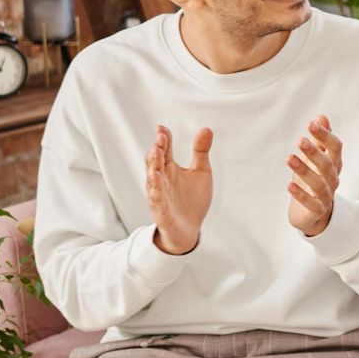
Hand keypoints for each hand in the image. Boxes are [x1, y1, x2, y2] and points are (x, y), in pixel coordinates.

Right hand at [146, 125, 212, 255]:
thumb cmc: (192, 199)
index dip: (163, 139)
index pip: (164, 151)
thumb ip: (201, 151)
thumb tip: (206, 128)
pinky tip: (156, 176)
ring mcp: (159, 195)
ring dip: (153, 165)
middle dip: (157, 149)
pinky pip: (156, 198)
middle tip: (160, 136)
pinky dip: (156, 188)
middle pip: (156, 162)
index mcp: (170, 169)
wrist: (189, 229)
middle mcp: (161, 180)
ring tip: (156, 151)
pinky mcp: (161, 210)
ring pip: (153, 179)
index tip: (162, 128)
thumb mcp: (201, 171)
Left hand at [286, 115, 341, 237]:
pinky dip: (301, 194)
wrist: (314, 215)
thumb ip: (320, 140)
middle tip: (300, 140)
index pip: (335, 148)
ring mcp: (326, 196)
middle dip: (315, 152)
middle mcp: (333, 179)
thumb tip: (321, 117)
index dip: (325, 136)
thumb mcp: (316, 160)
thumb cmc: (314, 182)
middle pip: (328, 164)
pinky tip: (289, 185)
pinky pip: (311, 203)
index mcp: (334, 165)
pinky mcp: (317, 210)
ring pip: (319, 183)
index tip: (311, 124)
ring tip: (289, 158)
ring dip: (304, 170)